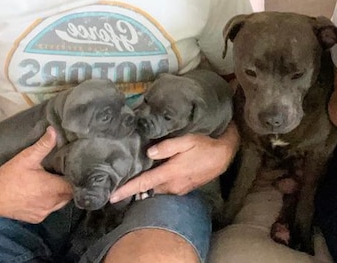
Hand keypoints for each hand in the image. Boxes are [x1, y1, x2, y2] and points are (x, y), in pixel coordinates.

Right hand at [0, 127, 72, 222]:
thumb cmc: (8, 175)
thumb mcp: (26, 157)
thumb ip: (43, 145)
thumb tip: (54, 130)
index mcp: (52, 188)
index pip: (75, 185)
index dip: (77, 177)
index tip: (76, 169)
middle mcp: (51, 203)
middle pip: (70, 195)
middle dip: (69, 185)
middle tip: (65, 173)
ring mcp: (43, 213)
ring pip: (60, 203)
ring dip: (60, 194)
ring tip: (56, 182)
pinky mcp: (36, 218)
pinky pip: (49, 210)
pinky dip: (49, 203)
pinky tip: (44, 194)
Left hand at [109, 125, 238, 202]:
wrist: (224, 156)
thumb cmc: (205, 145)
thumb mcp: (186, 140)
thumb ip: (166, 147)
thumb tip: (148, 153)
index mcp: (170, 173)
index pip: (143, 184)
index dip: (126, 190)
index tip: (111, 196)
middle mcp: (172, 185)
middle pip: (148, 189)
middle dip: (135, 187)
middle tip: (121, 181)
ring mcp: (179, 189)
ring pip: (157, 190)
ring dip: (148, 186)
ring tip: (137, 177)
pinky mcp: (184, 189)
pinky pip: (166, 189)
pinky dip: (158, 184)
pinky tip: (157, 175)